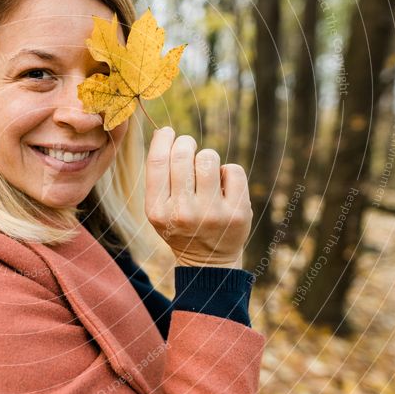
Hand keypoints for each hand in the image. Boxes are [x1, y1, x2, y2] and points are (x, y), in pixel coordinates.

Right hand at [144, 127, 252, 268]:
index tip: (167, 132)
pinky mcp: (237, 213)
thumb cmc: (180, 225)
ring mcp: (211, 214)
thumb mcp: (159, 209)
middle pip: (182, 155)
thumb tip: (162, 133)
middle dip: (185, 143)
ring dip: (207, 158)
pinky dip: (229, 172)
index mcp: (157, 211)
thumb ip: (158, 177)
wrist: (208, 261)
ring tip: (206, 172)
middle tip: (188, 147)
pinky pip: (233, 169)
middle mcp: (182, 213)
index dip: (163, 139)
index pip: (157, 162)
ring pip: (208, 158)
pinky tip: (224, 186)